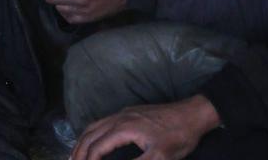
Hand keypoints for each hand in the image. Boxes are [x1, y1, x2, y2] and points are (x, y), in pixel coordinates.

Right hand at [70, 95, 221, 159]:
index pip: (97, 147)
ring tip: (75, 155)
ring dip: (81, 141)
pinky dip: (91, 133)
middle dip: (78, 152)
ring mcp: (123, 113)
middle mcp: (119, 118)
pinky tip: (93, 139)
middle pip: (90, 135)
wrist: (193, 114)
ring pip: (93, 126)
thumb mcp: (159, 157)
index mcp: (124, 129)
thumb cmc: (178, 137)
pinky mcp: (128, 112)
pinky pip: (101, 122)